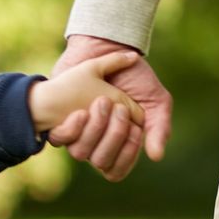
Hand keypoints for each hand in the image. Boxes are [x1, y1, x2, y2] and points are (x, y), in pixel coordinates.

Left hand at [47, 34, 173, 182]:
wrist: (107, 48)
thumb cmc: (133, 76)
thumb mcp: (154, 100)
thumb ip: (159, 126)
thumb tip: (156, 156)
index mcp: (119, 143)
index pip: (117, 170)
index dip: (126, 155)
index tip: (136, 129)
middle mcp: (96, 143)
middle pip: (101, 162)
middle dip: (113, 135)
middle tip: (120, 108)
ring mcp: (77, 134)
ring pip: (81, 153)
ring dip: (95, 128)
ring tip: (102, 100)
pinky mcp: (59, 122)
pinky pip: (60, 139)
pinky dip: (73, 127)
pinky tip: (82, 110)